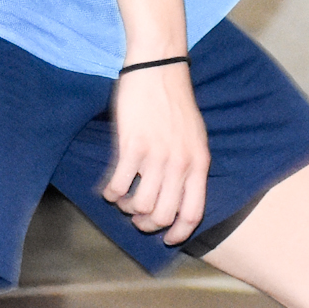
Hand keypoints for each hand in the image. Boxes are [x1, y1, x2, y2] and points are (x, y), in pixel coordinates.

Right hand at [100, 61, 207, 241]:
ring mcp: (156, 155)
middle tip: (137, 218)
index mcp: (199, 163)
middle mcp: (180, 164)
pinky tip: (109, 188)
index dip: (179, 233)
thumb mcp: (195, 137)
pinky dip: (110, 193)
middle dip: (147, 225)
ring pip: (139, 206)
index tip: (166, 239)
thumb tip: (179, 195)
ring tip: (123, 199)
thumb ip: (190, 166)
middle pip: (163, 216)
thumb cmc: (175, 102)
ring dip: (127, 209)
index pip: (193, 213)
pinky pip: (118, 185)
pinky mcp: (131, 146)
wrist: (159, 68)